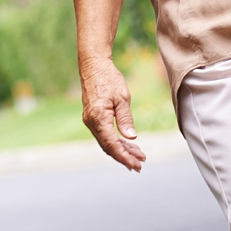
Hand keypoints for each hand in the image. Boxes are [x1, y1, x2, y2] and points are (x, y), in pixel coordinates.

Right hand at [80, 56, 145, 171]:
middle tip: (140, 164)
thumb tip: (131, 138)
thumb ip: (125, 119)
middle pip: (108, 146)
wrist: (93, 65)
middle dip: (124, 157)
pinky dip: (116, 140)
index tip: (136, 164)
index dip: (124, 156)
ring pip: (106, 141)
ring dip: (121, 149)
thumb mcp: (122, 97)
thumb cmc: (109, 78)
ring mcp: (90, 120)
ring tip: (138, 155)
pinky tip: (127, 144)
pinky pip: (104, 134)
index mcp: (99, 118)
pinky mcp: (92, 117)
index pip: (112, 145)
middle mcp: (91, 122)